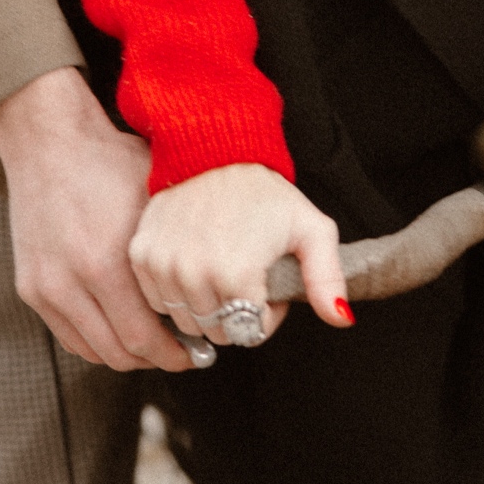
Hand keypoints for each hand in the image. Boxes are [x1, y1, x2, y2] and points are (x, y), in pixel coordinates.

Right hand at [0, 68, 191, 372]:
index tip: (201, 351)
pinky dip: (97, 342)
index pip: (147, 339)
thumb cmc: (112, 163)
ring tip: (156, 344)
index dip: (179, 354)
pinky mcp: (30, 287)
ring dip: (128, 355)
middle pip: (122, 353)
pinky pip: (68, 336)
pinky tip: (122, 329)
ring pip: (93, 351)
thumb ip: (181, 249)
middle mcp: (71, 283)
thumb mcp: (157, 199)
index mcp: (107, 263)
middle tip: (185, 353)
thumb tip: (222, 289)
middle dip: (158, 359)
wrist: (49, 142)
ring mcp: (46, 288)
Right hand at [128, 164, 351, 343]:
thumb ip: (328, 280)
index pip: (252, 332)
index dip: (266, 313)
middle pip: (219, 332)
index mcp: (237, 275)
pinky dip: (177, 293)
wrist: (214, 151)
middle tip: (245, 275)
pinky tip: (194, 265)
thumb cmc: (266, 192)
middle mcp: (194, 275)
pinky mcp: (142, 256)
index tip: (267, 282)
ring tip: (220, 268)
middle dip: (236, 312)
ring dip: (206, 305)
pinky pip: (159, 302)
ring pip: (187, 322)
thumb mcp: (312, 230)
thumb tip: (342, 320)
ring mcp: (163, 266)